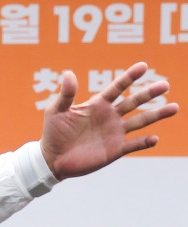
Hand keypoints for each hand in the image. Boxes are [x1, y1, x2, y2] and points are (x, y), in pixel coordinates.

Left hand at [41, 61, 176, 178]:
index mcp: (98, 104)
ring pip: (140, 121)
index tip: (143, 66)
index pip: (118, 87)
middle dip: (149, 93)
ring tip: (174, 107)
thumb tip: (69, 73)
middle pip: (134, 102)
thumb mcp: (56, 110)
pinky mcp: (114, 150)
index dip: (129, 77)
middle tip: (165, 85)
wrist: (52, 159)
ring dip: (156, 115)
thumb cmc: (53, 133)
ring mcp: (114, 133)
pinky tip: (155, 138)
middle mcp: (110, 116)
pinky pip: (133, 144)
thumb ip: (65, 94)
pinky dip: (144, 142)